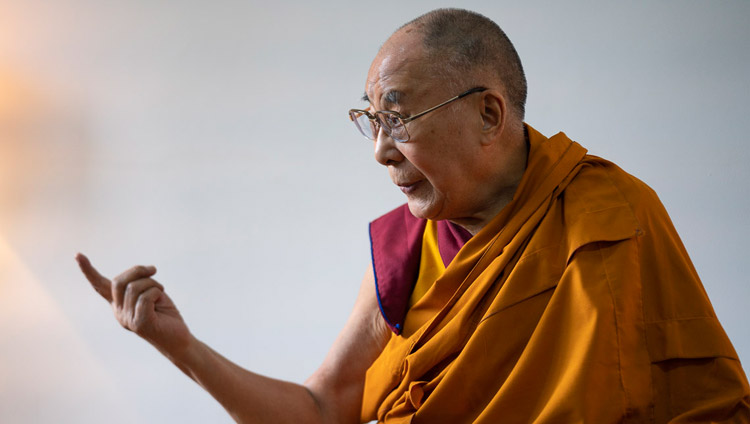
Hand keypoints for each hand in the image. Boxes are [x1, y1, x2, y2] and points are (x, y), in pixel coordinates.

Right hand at [76, 253, 192, 358]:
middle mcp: (119, 312)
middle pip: (119, 281)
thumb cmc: (166, 315)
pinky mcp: (140, 324)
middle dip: (138, 270)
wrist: (179, 340)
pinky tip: (161, 302)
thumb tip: (142, 271)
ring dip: (153, 284)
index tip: (77, 255)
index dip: (89, 270)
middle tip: (153, 269)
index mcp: (119, 304)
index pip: (100, 286)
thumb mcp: (152, 293)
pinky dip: (156, 293)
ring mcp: (127, 319)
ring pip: (135, 287)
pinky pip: (146, 297)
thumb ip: (140, 284)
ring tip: (160, 293)